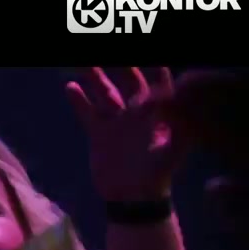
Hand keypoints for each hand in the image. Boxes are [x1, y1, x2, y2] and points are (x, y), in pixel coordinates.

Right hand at [67, 67, 186, 201]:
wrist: (132, 198)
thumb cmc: (158, 176)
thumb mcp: (173, 152)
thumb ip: (178, 128)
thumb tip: (174, 102)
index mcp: (158, 113)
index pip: (158, 82)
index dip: (154, 67)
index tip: (148, 56)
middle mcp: (137, 113)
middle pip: (129, 80)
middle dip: (123, 65)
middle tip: (110, 52)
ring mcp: (117, 122)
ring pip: (105, 92)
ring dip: (96, 77)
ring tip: (85, 63)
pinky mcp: (99, 133)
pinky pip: (88, 111)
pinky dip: (79, 100)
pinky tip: (70, 86)